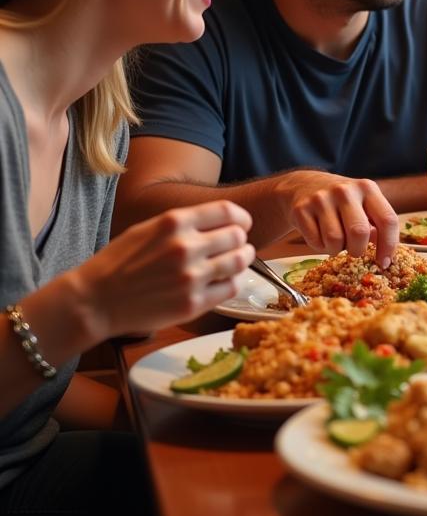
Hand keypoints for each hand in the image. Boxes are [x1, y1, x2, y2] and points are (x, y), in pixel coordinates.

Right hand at [70, 200, 254, 340]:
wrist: (94, 300)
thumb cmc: (120, 262)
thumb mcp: (149, 228)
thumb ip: (186, 222)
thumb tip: (224, 220)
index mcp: (174, 222)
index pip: (228, 211)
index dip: (241, 217)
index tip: (242, 223)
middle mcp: (185, 247)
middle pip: (237, 236)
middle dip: (240, 239)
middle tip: (237, 244)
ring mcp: (190, 277)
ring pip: (239, 261)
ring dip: (243, 258)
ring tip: (238, 259)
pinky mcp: (192, 304)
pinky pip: (230, 287)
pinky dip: (232, 282)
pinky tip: (224, 280)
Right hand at [275, 171, 398, 265]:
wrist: (304, 185)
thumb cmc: (341, 201)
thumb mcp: (363, 204)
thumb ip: (376, 224)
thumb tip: (385, 253)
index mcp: (367, 188)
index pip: (387, 219)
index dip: (389, 245)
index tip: (384, 262)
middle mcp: (345, 191)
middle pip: (360, 233)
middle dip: (358, 250)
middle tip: (354, 250)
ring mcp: (321, 198)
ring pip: (335, 241)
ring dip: (336, 249)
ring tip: (335, 239)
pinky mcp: (301, 209)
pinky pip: (315, 242)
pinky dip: (319, 246)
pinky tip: (319, 234)